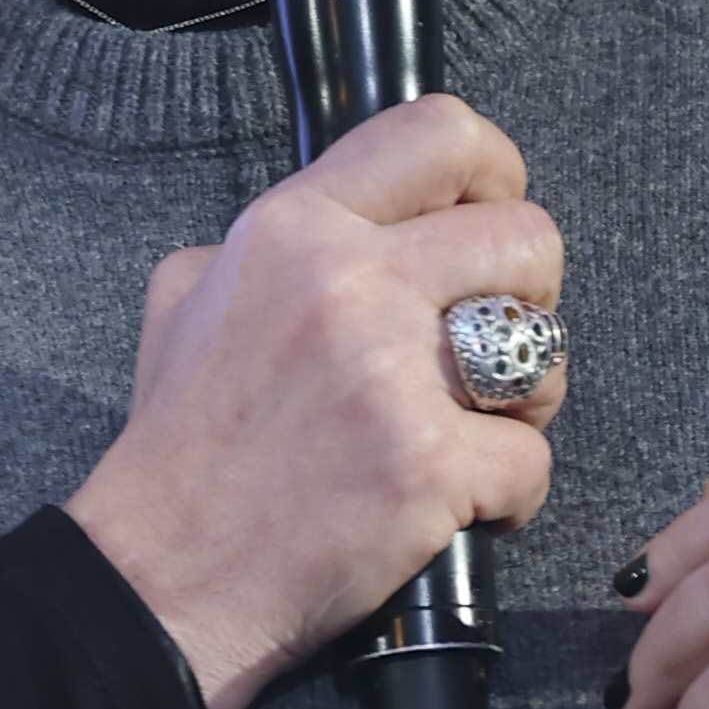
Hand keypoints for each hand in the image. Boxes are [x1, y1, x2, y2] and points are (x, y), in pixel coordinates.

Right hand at [66, 97, 563, 708]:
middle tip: (495, 347)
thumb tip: (352, 227)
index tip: (488, 217)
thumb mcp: (189, 300)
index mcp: (293, 230)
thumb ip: (274, 246)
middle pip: (525, 236)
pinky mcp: (428, 464)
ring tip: (473, 431)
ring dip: (530, 398)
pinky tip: (455, 509)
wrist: (161, 577)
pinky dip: (508, 496)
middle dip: (533, 295)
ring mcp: (392, 374)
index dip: (494, 169)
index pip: (436, 131)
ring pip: (547, 349)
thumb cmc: (180, 453)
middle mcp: (348, 283)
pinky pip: (532, 460)